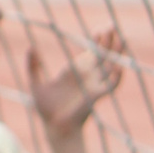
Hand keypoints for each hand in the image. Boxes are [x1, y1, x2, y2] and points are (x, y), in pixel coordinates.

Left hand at [30, 26, 124, 141]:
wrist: (53, 127)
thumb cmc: (46, 108)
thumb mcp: (36, 83)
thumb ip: (33, 66)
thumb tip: (31, 47)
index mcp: (75, 72)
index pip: (90, 53)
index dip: (97, 41)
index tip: (100, 29)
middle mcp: (87, 76)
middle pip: (103, 56)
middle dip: (109, 42)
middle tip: (114, 26)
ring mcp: (93, 84)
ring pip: (110, 66)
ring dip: (116, 54)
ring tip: (122, 40)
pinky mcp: (96, 95)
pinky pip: (110, 85)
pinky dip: (116, 76)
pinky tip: (119, 66)